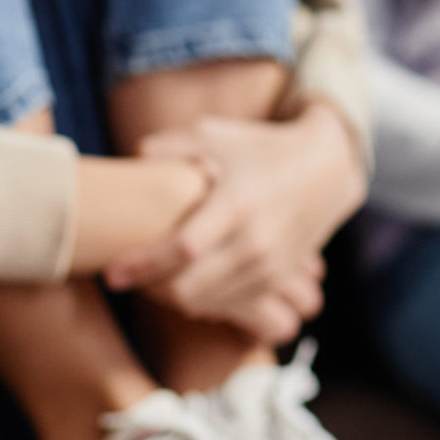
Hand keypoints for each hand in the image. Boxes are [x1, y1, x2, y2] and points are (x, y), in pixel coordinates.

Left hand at [105, 101, 364, 342]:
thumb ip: (170, 145)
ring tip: (150, 280)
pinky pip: (230, 305)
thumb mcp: (216, 134)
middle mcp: (256, 241)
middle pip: (191, 287)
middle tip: (125, 278)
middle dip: (151, 288)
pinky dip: (202, 301)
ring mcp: (271, 265)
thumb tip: (133, 158)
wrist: (326, 169)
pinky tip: (183, 283)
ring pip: (208, 303)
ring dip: (173, 297)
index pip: (183, 249)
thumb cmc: (260, 148)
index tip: (113, 272)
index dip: (144, 264)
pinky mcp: (279, 278)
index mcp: (237, 204)